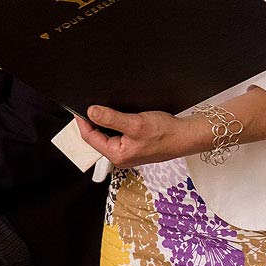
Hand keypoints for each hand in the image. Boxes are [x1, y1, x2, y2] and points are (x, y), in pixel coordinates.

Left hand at [76, 107, 208, 169]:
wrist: (187, 136)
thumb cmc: (166, 133)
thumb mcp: (135, 123)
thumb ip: (111, 118)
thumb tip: (92, 112)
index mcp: (118, 155)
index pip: (90, 138)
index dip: (83, 123)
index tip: (78, 110)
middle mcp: (121, 157)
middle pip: (97, 139)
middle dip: (92, 124)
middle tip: (88, 108)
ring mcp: (127, 153)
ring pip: (107, 137)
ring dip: (103, 124)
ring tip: (100, 111)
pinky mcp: (134, 147)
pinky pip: (117, 136)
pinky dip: (114, 126)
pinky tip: (116, 118)